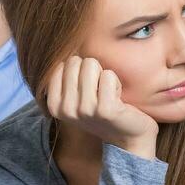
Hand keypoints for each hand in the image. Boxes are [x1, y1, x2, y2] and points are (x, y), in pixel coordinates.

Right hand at [43, 55, 158, 158]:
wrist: (129, 137)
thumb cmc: (103, 111)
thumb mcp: (77, 98)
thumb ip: (66, 78)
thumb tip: (65, 46)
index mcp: (54, 105)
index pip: (62, 64)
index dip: (79, 71)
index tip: (87, 91)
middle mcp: (66, 109)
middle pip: (75, 61)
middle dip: (92, 72)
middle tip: (99, 94)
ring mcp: (85, 110)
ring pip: (91, 64)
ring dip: (104, 76)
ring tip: (108, 95)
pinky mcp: (105, 109)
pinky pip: (108, 75)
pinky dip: (116, 83)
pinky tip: (118, 100)